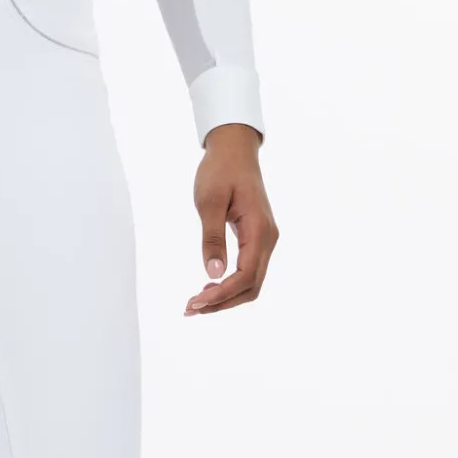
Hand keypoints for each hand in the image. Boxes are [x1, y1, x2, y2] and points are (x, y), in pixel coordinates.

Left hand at [184, 125, 277, 315]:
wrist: (234, 149)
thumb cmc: (220, 170)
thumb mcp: (209, 201)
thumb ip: (212, 238)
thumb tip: (214, 273)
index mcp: (259, 230)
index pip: (246, 276)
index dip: (222, 294)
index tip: (196, 302)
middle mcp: (268, 238)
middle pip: (252, 286)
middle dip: (222, 302)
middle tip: (190, 309)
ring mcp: (265, 239)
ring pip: (251, 282)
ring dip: (226, 297)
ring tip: (196, 303)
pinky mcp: (257, 238)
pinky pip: (248, 270)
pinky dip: (230, 285)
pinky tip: (209, 287)